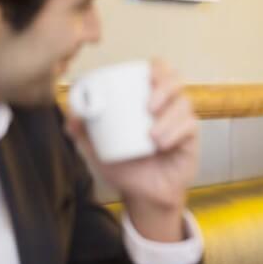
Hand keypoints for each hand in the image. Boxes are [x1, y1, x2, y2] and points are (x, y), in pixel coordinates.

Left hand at [66, 60, 199, 241]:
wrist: (143, 196)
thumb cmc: (125, 168)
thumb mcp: (99, 150)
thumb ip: (83, 134)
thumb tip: (71, 116)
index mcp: (148, 99)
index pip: (160, 71)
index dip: (158, 67)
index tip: (148, 75)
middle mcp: (168, 106)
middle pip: (177, 81)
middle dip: (164, 88)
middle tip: (148, 107)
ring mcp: (181, 121)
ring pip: (183, 104)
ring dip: (168, 117)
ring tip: (152, 136)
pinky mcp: (191, 139)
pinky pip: (190, 126)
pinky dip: (175, 133)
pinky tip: (163, 144)